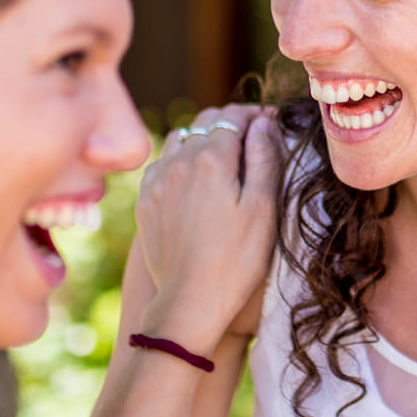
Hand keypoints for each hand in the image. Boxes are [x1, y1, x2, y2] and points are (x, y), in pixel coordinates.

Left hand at [134, 105, 281, 347]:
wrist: (190, 302)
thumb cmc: (237, 259)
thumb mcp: (264, 208)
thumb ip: (265, 158)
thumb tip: (263, 123)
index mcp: (212, 160)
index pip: (234, 117)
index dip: (256, 114)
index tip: (271, 121)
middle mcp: (179, 162)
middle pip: (205, 121)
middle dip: (230, 121)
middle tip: (252, 134)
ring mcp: (158, 181)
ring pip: (179, 138)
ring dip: (203, 137)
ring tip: (223, 154)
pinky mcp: (145, 201)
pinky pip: (161, 164)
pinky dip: (179, 159)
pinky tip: (192, 177)